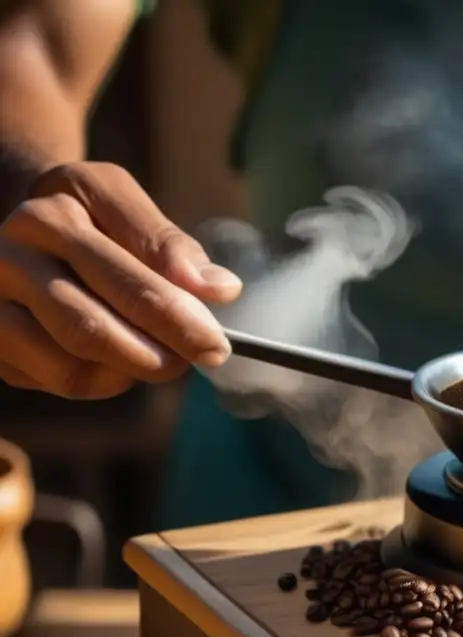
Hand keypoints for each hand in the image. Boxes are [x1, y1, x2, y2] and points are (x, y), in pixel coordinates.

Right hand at [0, 162, 241, 397]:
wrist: (23, 229)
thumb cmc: (88, 218)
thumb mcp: (126, 208)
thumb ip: (170, 245)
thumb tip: (220, 289)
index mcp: (53, 216)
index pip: (131, 280)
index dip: (181, 318)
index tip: (218, 343)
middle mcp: (11, 256)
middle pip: (94, 327)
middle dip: (162, 353)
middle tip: (206, 359)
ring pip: (74, 363)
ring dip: (132, 370)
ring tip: (166, 357)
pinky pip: (58, 380)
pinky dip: (103, 381)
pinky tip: (121, 362)